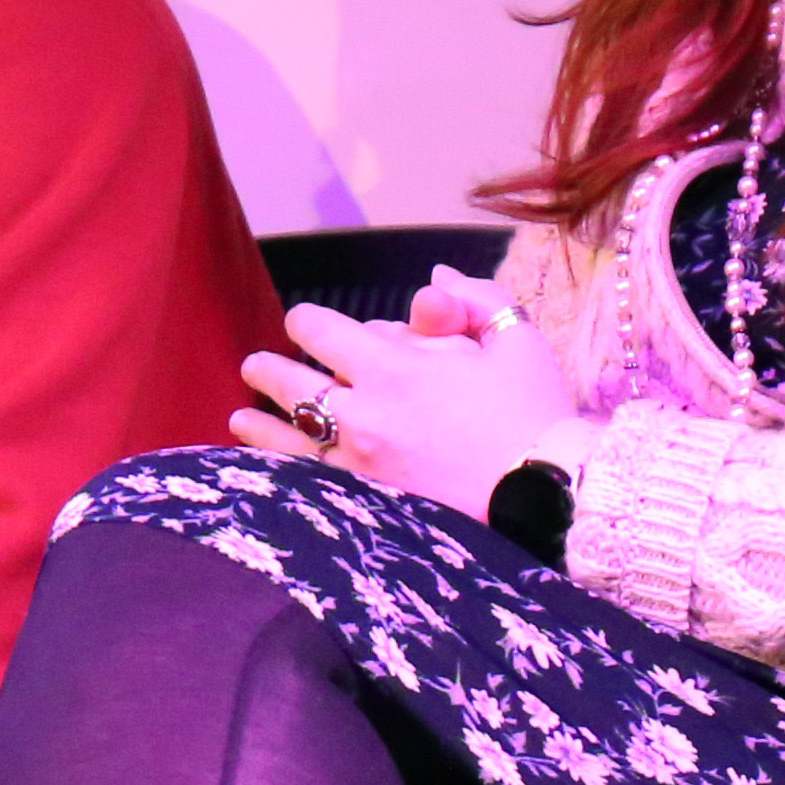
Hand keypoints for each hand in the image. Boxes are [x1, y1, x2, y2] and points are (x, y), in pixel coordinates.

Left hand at [227, 283, 586, 516]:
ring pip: (284, 437)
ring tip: (240, 418)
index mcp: (393, 364)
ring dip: (257, 423)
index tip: (305, 325)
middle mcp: (362, 412)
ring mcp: (357, 464)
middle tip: (256, 367)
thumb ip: (474, 300)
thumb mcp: (515, 340)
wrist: (544, 496)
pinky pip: (302, 486)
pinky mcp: (363, 506)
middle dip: (268, 370)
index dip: (308, 323)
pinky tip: (261, 471)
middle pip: (289, 382)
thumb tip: (436, 277)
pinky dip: (276, 473)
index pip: (320, 330)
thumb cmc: (534, 414)